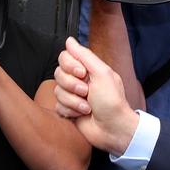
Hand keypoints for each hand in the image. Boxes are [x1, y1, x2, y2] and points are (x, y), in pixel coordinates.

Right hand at [53, 37, 138, 154]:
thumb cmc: (112, 102)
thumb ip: (84, 55)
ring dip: (74, 101)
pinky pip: (57, 105)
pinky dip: (71, 110)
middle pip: (58, 73)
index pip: (65, 57)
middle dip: (72, 85)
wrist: (112, 128)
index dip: (70, 65)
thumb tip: (70, 40)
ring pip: (57, 91)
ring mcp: (72, 95)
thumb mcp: (102, 73)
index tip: (82, 73)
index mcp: (87, 69)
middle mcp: (78, 80)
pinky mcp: (68, 109)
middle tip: (87, 92)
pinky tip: (82, 114)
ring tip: (88, 106)